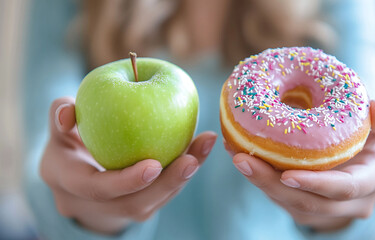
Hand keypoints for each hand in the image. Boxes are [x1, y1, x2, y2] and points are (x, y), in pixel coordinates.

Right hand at [40, 97, 216, 234]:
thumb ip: (60, 114)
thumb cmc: (69, 145)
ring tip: (205, 145)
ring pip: (155, 201)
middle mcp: (95, 205)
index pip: (96, 189)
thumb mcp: (58, 130)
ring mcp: (120, 209)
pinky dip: (184, 171)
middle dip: (166, 185)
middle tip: (191, 160)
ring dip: (183, 176)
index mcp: (70, 184)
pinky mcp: (140, 206)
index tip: (154, 165)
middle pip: (134, 204)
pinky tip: (202, 147)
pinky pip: (165, 193)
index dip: (125, 181)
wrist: (77, 177)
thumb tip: (68, 110)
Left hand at [226, 100, 374, 231]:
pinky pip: (279, 197)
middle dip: (271, 184)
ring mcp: (325, 211)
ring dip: (259, 181)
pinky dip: (259, 179)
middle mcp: (350, 204)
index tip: (286, 175)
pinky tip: (241, 156)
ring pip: (288, 202)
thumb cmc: (371, 144)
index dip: (316, 183)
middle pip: (307, 202)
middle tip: (242, 160)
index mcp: (371, 181)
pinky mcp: (305, 210)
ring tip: (235, 154)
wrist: (363, 172)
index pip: (344, 188)